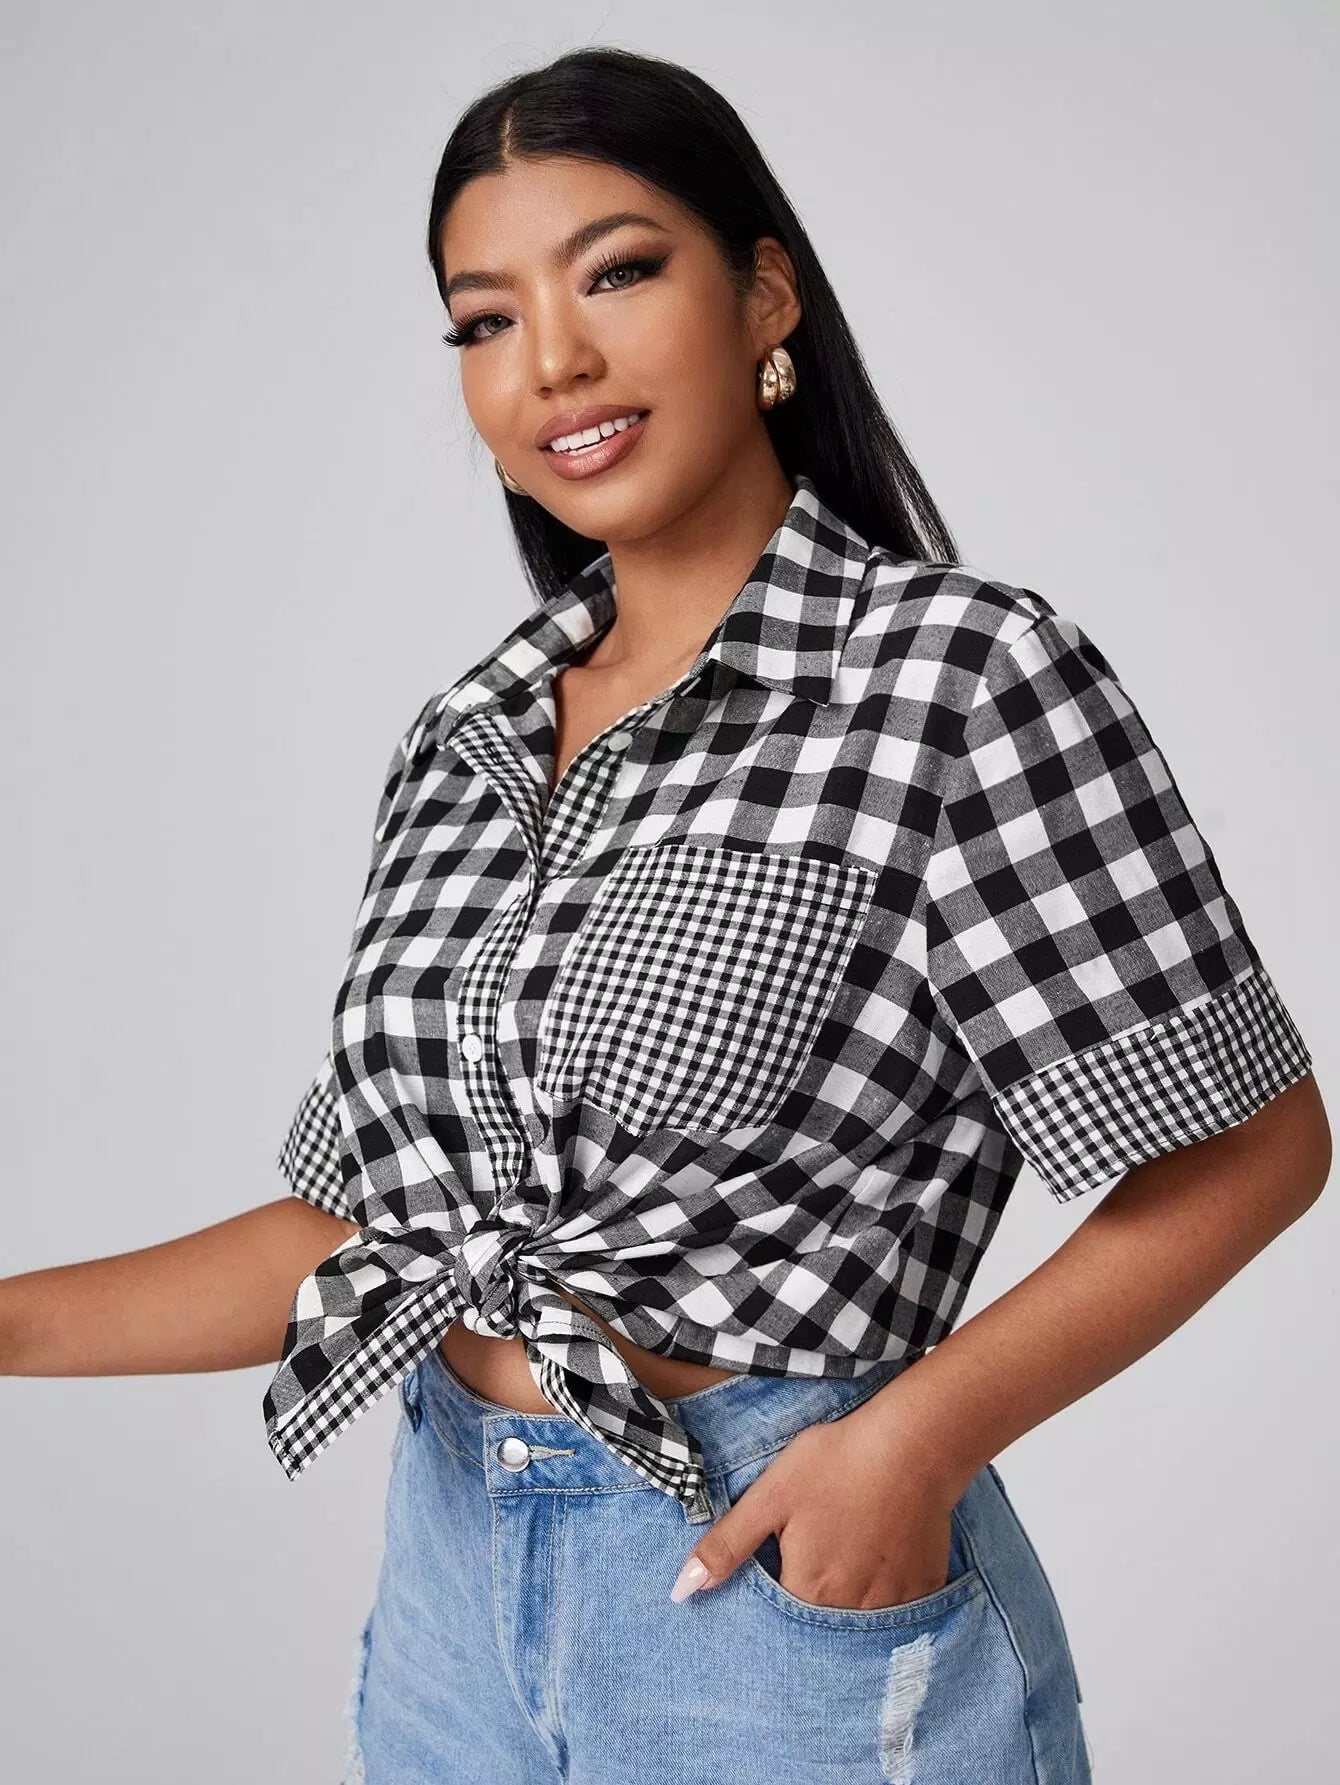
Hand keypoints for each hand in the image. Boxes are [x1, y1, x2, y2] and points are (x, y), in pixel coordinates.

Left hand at [669, 1395, 958, 1607]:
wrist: (913, 1443)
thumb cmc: (836, 1463)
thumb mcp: (770, 1496)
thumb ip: (727, 1546)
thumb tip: (681, 1591)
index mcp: (808, 1591)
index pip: (778, 1619)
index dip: (774, 1591)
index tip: (782, 1562)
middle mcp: (851, 1610)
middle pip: (819, 1621)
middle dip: (812, 1595)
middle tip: (818, 1547)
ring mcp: (894, 1603)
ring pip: (859, 1617)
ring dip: (848, 1595)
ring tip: (847, 1548)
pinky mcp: (926, 1586)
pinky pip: (899, 1606)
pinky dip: (885, 1587)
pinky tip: (880, 1549)